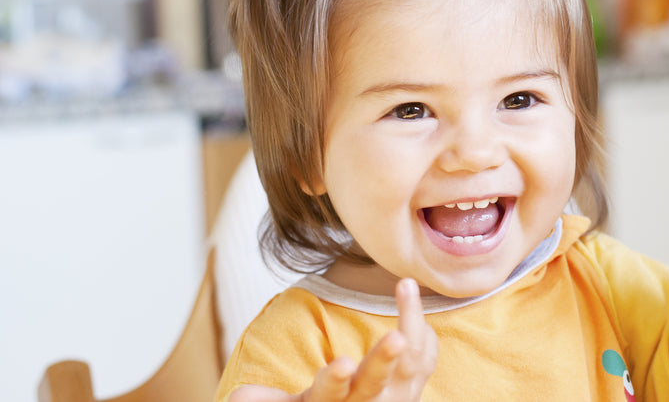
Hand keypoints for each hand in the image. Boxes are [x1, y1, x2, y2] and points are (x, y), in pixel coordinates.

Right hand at [230, 278, 437, 401]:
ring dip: (412, 327)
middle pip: (374, 387)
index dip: (333, 382)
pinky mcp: (411, 393)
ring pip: (410, 369)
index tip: (341, 363)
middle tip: (396, 337)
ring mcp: (391, 401)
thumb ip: (261, 401)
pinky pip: (425, 364)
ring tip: (406, 285)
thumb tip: (236, 399)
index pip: (327, 397)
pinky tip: (414, 306)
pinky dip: (424, 336)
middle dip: (384, 362)